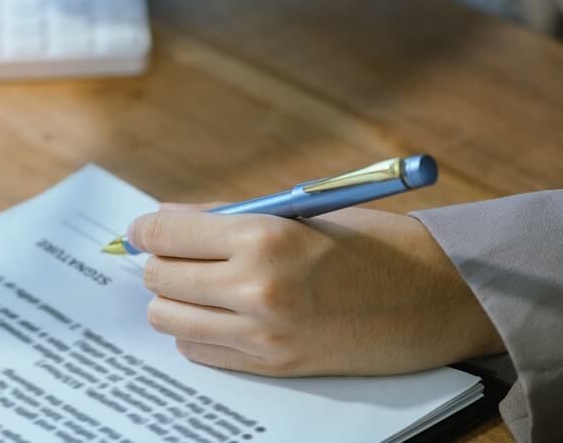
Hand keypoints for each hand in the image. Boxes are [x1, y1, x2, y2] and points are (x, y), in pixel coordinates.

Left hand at [129, 203, 504, 375]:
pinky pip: (198, 351)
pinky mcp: (272, 365)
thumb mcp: (295, 212)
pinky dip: (197, 333)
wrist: (434, 298)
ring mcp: (262, 333)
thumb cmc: (368, 243)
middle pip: (159, 277)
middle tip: (178, 255)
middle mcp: (256, 287)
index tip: (144, 230)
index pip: (165, 233)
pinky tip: (222, 315)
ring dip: (174, 300)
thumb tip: (162, 217)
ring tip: (200, 286)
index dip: (147, 230)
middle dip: (161, 263)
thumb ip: (224, 215)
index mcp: (263, 236)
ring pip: (168, 318)